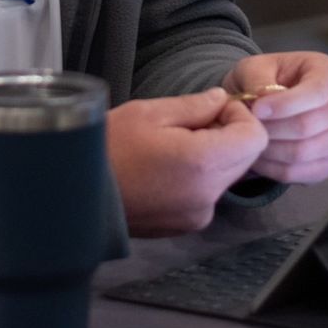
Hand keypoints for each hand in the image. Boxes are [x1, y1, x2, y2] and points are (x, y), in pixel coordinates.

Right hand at [106, 90, 267, 236]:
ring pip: (228, 176)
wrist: (72, 195)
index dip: (240, 118)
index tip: (213, 110)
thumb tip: (221, 100)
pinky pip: (208, 194)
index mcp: (203, 163)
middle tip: (192, 124)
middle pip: (246, 159)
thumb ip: (195, 105)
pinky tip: (167, 168)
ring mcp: (198, 215)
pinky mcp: (186, 226)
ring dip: (214, 156)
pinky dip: (200, 177)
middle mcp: (208, 195)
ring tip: (174, 145)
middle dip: (229, 136)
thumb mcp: (149, 112)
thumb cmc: (107, 148)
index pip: (256, 138)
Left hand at [222, 52, 327, 183]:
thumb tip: (262, 99)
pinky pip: (302, 173)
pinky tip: (260, 156)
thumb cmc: (264, 79)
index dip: (285, 104)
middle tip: (250, 127)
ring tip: (253, 140)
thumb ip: (256, 77)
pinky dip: (274, 168)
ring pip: (304, 152)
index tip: (257, 109)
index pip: (316, 92)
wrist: (269, 103)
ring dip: (271, 149)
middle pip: (309, 125)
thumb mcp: (254, 66)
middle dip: (272, 129)